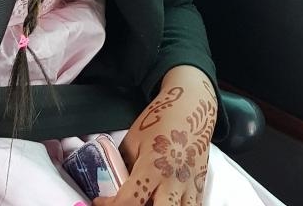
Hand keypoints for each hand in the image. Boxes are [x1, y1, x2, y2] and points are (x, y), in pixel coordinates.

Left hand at [95, 66, 216, 205]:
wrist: (191, 106)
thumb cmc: (162, 118)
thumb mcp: (134, 139)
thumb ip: (125, 166)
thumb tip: (114, 184)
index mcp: (153, 167)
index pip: (128, 202)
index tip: (101, 201)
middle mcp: (173, 181)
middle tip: (128, 204)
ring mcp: (189, 186)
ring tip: (150, 201)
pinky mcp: (200, 187)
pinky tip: (165, 200)